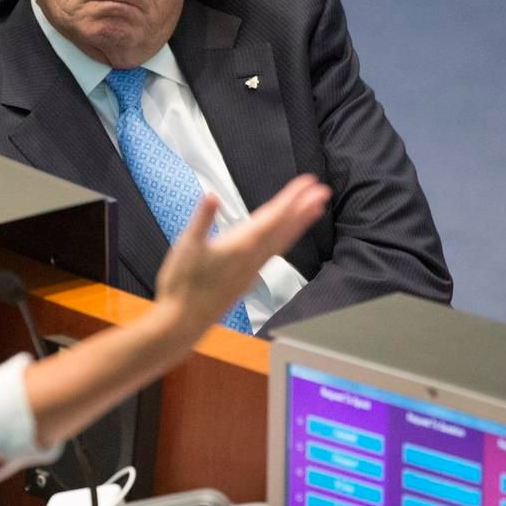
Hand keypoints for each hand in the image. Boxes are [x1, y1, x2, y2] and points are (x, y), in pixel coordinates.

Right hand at [155, 175, 329, 325]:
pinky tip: (285, 238)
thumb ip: (201, 219)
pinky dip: (285, 240)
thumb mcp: (186, 246)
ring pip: (282, 242)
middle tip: (323, 192)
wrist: (182, 322)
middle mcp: (252, 258)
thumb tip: (211, 197)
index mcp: (241, 246)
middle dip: (303, 208)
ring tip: (314, 211)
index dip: (292, 198)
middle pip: (284, 228)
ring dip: (298, 224)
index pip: (273, 217)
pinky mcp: (246, 278)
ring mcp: (252, 270)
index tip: (308, 183)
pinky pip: (274, 253)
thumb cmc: (182, 285)